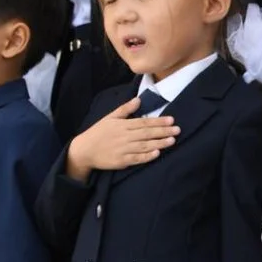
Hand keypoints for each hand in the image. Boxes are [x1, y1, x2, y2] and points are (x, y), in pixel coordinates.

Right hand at [65, 97, 179, 180]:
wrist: (84, 150)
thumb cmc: (98, 132)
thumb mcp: (109, 117)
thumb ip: (125, 109)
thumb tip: (139, 99)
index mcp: (122, 125)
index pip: (144, 122)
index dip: (158, 121)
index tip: (171, 120)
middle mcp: (124, 137)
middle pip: (147, 134)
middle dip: (163, 131)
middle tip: (177, 129)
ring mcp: (123, 149)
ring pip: (144, 146)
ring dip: (159, 143)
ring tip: (172, 140)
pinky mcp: (121, 161)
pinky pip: (137, 159)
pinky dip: (147, 156)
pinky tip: (157, 153)